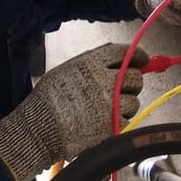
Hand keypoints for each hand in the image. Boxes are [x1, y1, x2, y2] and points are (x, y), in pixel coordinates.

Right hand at [0, 43, 148, 180]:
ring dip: (125, 105)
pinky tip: (102, 122)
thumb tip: (122, 61)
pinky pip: (126, 121)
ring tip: (105, 109)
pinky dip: (118, 122)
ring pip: (133, 102)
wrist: (39, 128)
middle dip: (133, 82)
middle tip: (125, 88)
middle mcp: (104, 82)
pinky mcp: (112, 127)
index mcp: (91, 63)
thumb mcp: (67, 69)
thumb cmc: (48, 99)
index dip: (138, 55)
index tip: (142, 60)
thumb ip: (93, 63)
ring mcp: (109, 105)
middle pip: (135, 77)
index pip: (125, 52)